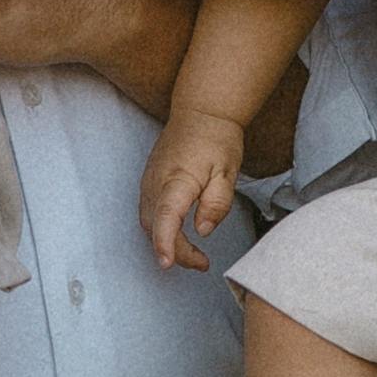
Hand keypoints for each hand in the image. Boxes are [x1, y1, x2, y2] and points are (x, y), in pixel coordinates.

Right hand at [142, 112, 249, 269]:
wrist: (200, 113)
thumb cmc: (216, 139)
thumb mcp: (227, 172)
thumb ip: (216, 203)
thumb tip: (203, 230)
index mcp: (178, 179)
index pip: (167, 216)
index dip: (166, 242)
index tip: (167, 262)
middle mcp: (156, 182)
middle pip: (157, 227)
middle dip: (177, 252)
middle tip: (202, 263)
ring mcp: (148, 183)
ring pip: (150, 224)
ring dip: (168, 244)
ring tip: (194, 255)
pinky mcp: (148, 183)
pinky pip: (149, 214)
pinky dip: (160, 231)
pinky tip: (177, 236)